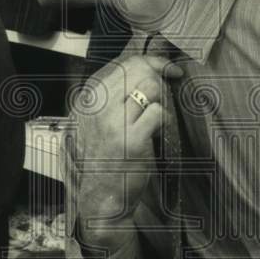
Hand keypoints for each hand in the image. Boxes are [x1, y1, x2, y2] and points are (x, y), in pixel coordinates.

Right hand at [74, 53, 182, 250]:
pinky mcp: (132, 139)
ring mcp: (113, 123)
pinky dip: (166, 119)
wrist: (102, 197)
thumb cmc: (107, 160)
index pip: (121, 64)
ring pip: (149, 87)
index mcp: (88, 100)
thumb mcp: (101, 124)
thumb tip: (148, 69)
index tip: (168, 68)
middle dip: (160, 75)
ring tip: (161, 114)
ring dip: (163, 97)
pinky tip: (161, 132)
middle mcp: (97, 108)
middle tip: (171, 86)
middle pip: (137, 70)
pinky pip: (158, 112)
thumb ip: (116, 97)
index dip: (151, 61)